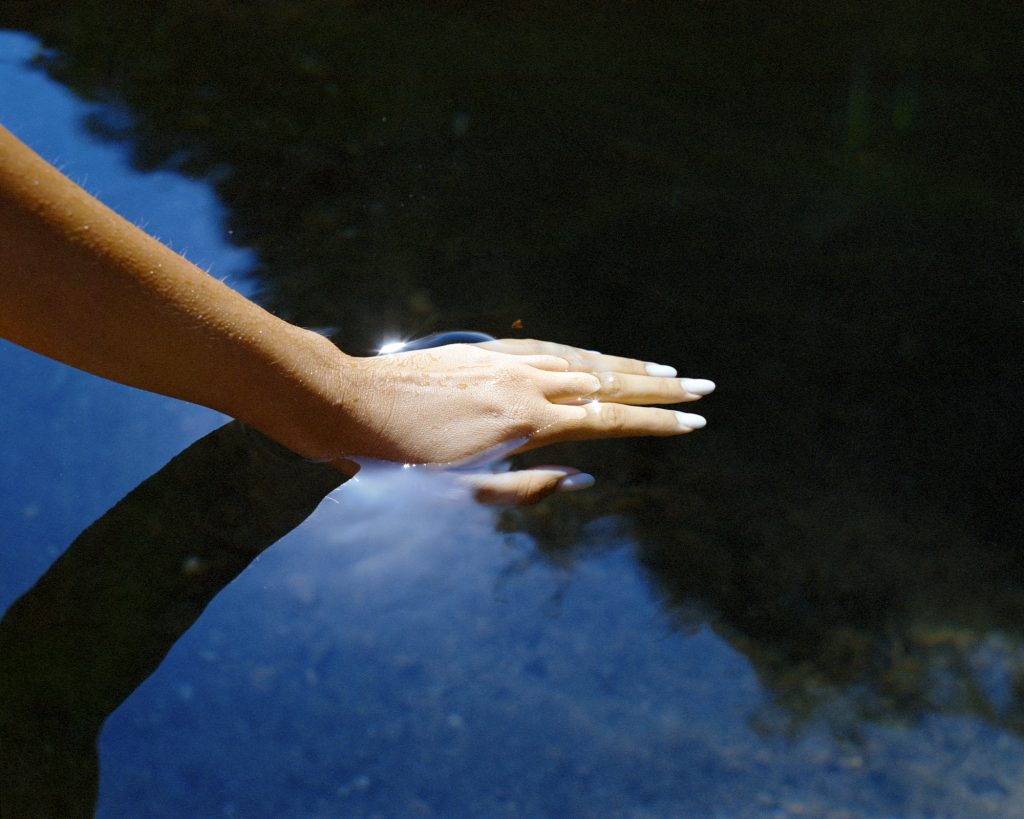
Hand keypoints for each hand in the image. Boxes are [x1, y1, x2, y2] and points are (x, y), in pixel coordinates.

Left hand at [310, 337, 712, 482]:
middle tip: (702, 387)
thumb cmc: (403, 463)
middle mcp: (527, 384)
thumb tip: (585, 476)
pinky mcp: (486, 351)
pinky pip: (549, 349)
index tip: (694, 422)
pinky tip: (596, 358)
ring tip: (665, 372)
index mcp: (527, 423)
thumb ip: (530, 488)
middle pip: (607, 383)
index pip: (608, 421)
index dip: (655, 424)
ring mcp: (507, 362)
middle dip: (658, 390)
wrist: (350, 406)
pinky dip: (583, 355)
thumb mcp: (464, 492)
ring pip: (582, 361)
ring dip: (626, 368)